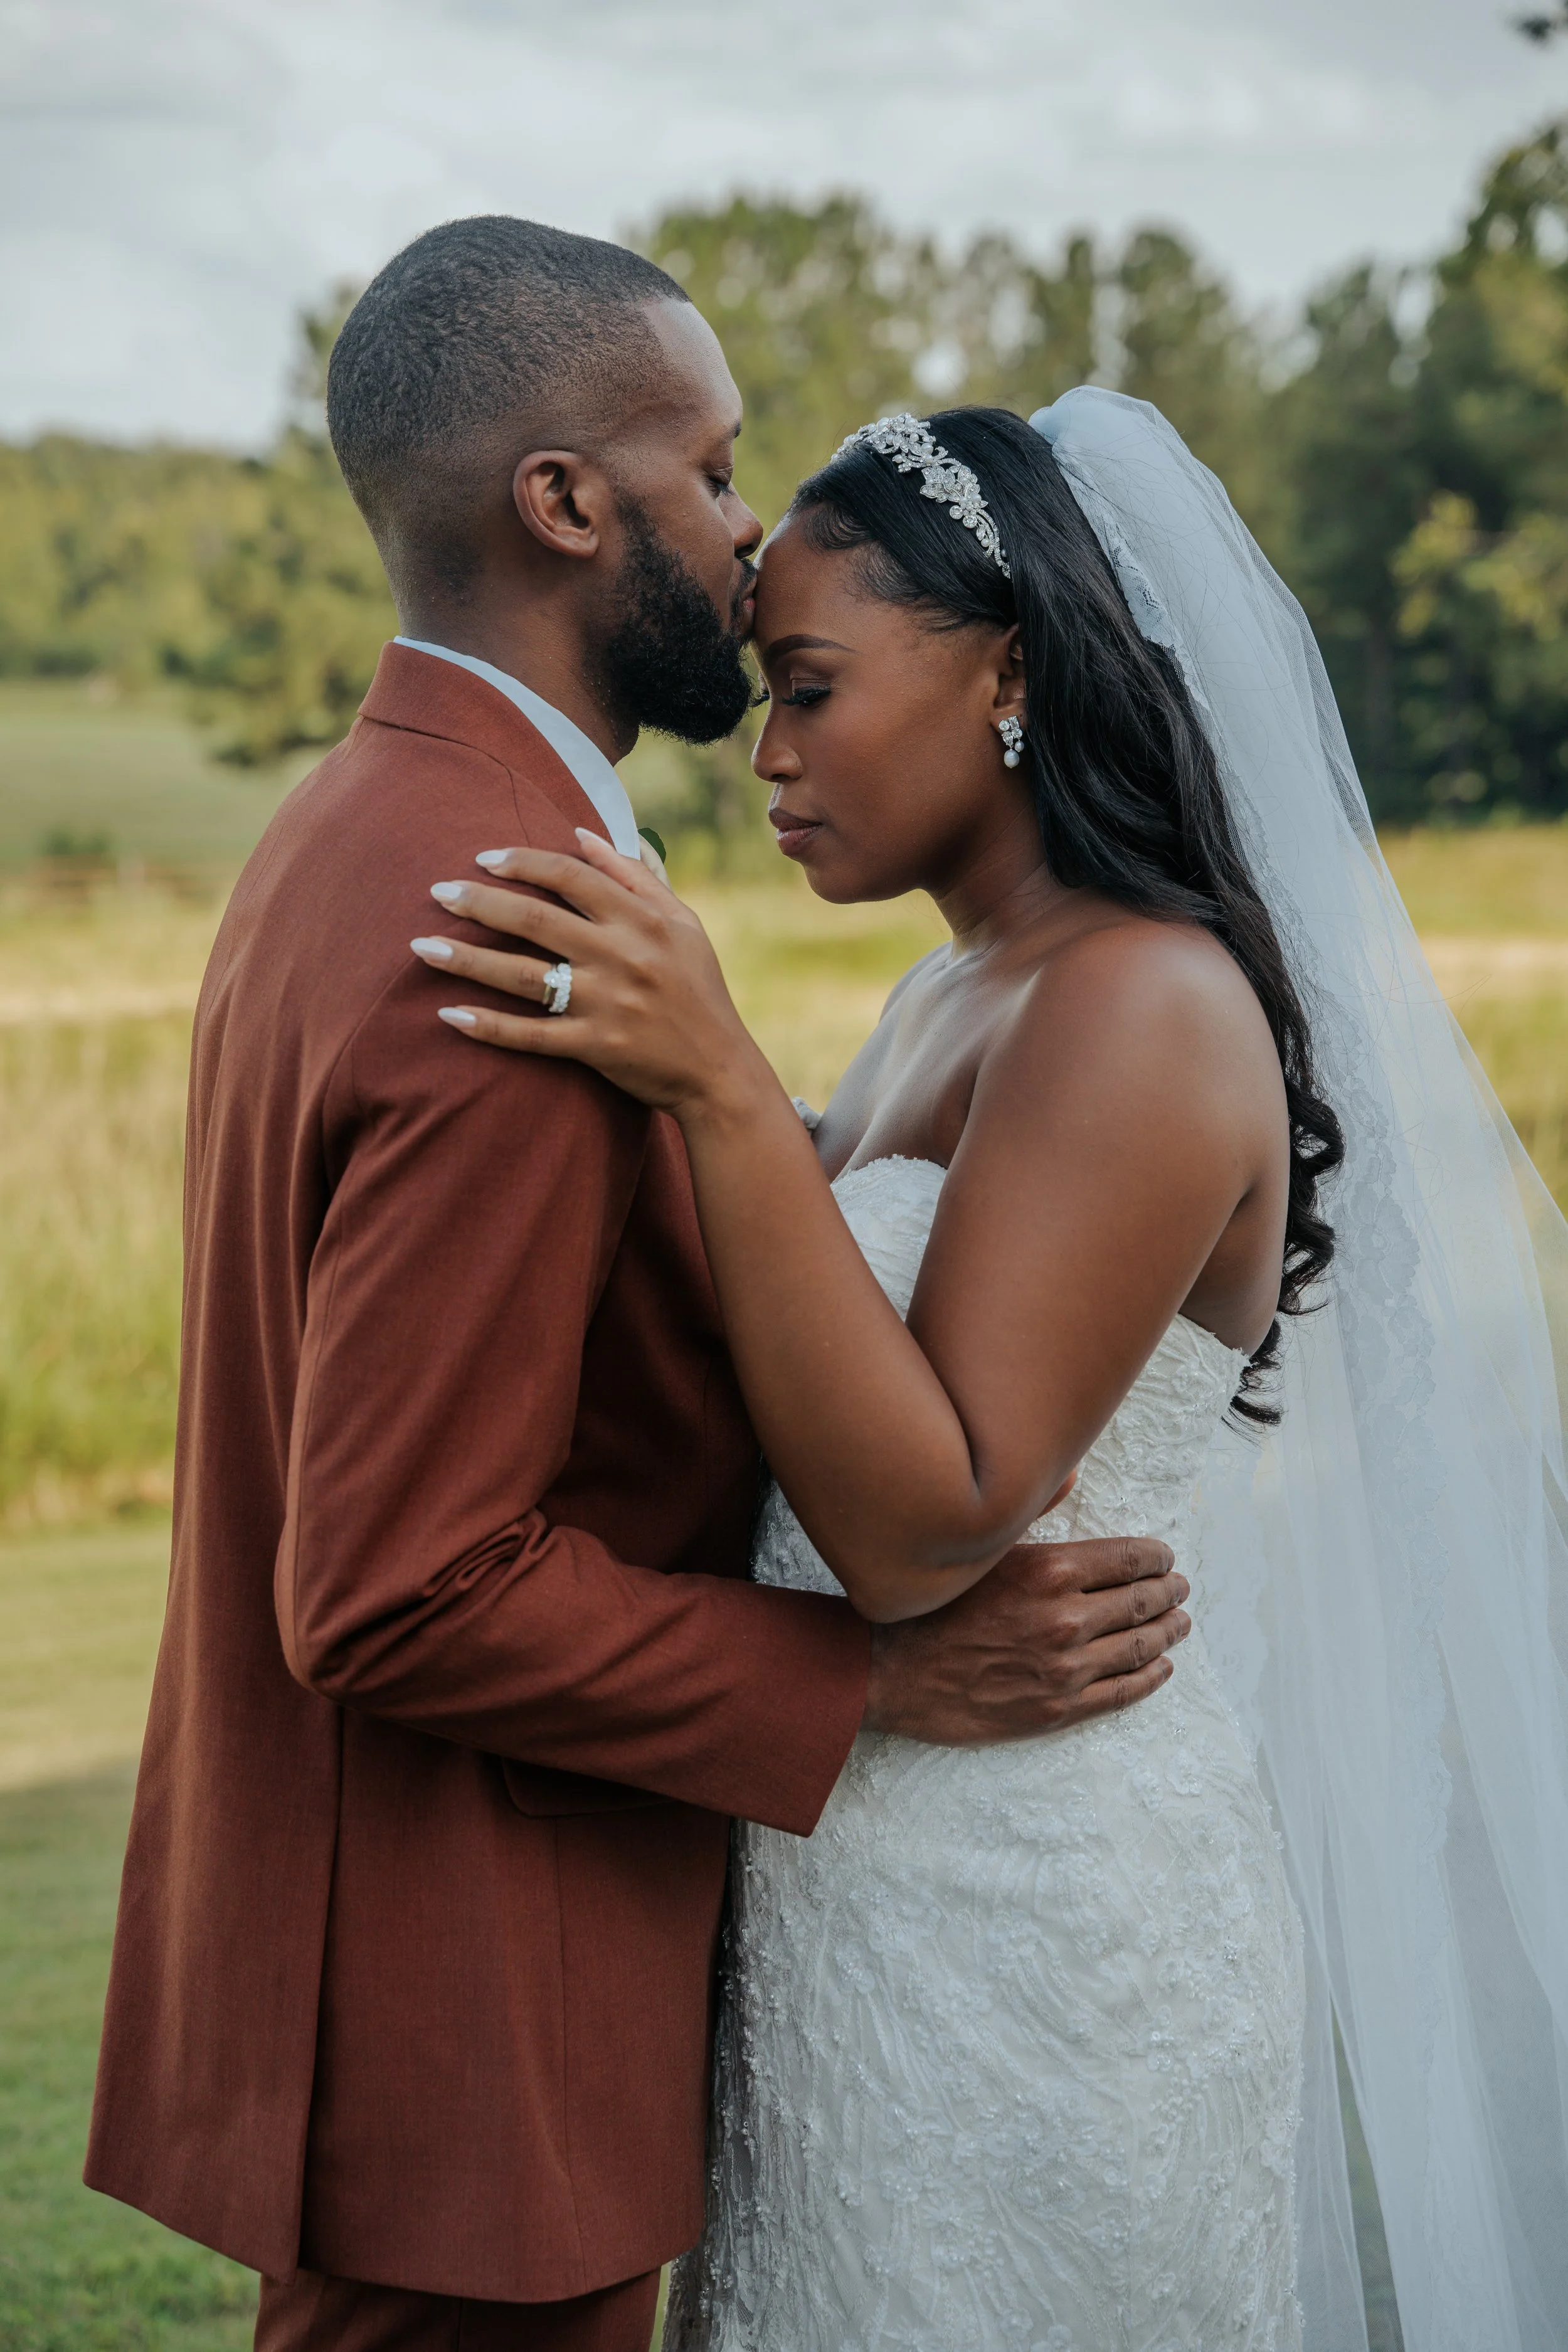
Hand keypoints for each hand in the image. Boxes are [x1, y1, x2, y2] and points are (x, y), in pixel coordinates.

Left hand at [409, 833, 768, 1117]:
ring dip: (467, 960)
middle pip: (535, 918)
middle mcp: (622, 956)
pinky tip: (449, 1015)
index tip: (483, 857)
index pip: (571, 875)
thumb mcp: (683, 924)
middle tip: (435, 892)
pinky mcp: (596, 1047)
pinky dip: (488, 1026)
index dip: (523, 861)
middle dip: (478, 902)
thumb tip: (585, 834)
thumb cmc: (699, 990)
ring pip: (523, 975)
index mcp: (642, 919)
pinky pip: (531, 1035)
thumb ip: (637, 876)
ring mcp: (607, 1004)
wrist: (720, 1071)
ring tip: (421, 948)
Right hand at [862, 1535, 1189, 1744]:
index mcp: (1050, 1570)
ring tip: (1179, 1623)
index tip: (1165, 1558)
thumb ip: (1031, 1511)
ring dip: (1166, 1633)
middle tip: (1179, 1588)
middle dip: (1168, 1593)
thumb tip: (1069, 1474)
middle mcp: (1065, 1619)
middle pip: (1141, 1601)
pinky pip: (1122, 1693)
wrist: (892, 1672)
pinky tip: (1162, 1667)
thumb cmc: (931, 1605)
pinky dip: (1149, 1677)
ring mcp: (1065, 1669)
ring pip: (1138, 1647)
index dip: (1156, 1558)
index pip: (1129, 1558)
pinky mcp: (1058, 1708)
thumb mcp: (982, 1547)